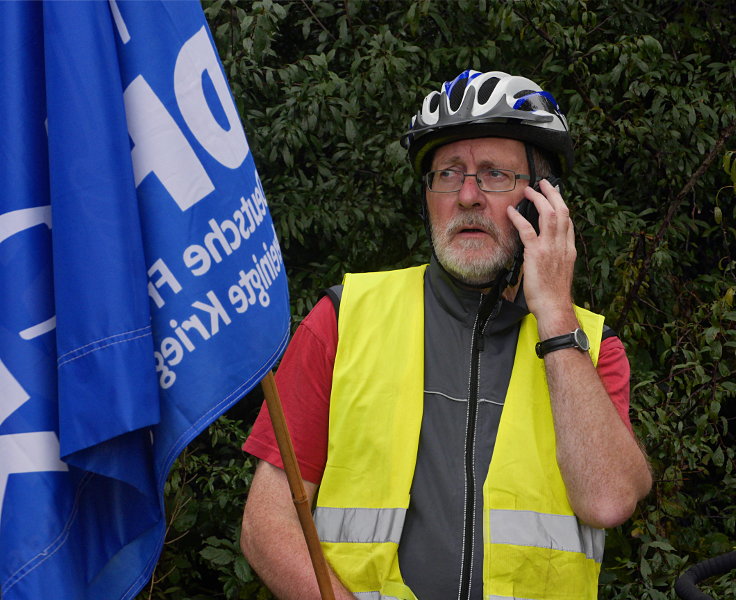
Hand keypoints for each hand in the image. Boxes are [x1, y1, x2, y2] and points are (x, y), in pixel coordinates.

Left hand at [507, 179, 577, 335]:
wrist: (553, 307)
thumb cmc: (553, 296)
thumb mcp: (559, 273)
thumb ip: (554, 259)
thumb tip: (543, 253)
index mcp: (569, 250)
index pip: (568, 223)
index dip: (562, 207)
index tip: (555, 198)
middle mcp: (562, 245)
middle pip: (562, 211)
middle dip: (553, 194)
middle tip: (544, 184)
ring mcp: (550, 248)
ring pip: (549, 214)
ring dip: (539, 199)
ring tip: (529, 190)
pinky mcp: (536, 253)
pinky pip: (527, 230)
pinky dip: (518, 218)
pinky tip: (511, 211)